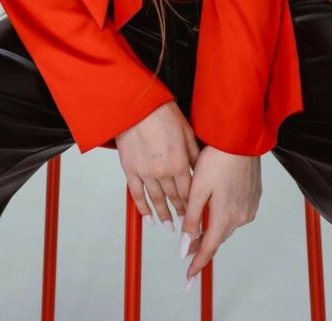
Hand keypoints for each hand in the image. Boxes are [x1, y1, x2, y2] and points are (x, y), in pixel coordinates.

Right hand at [115, 100, 200, 229]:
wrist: (136, 106)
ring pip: (156, 199)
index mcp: (179, 163)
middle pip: (174, 198)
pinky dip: (143, 208)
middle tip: (185, 224)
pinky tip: (148, 217)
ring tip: (168, 225)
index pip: (189, 192)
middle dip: (181, 212)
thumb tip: (201, 169)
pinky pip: (136, 194)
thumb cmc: (161, 113)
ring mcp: (145, 172)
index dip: (193, 205)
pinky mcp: (130, 170)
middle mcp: (163, 172)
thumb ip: (194, 154)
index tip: (197, 215)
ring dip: (163, 215)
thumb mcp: (186, 131)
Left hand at [179, 145, 261, 286]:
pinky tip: (216, 207)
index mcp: (224, 217)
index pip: (208, 249)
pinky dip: (224, 215)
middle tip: (187, 249)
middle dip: (202, 245)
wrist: (241, 138)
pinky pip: (237, 213)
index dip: (197, 263)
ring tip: (198, 228)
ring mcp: (249, 207)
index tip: (188, 277)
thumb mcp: (198, 188)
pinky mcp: (254, 196)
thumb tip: (184, 246)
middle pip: (217, 237)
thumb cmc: (218, 158)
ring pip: (227, 225)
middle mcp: (240, 217)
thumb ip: (191, 218)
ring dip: (213, 228)